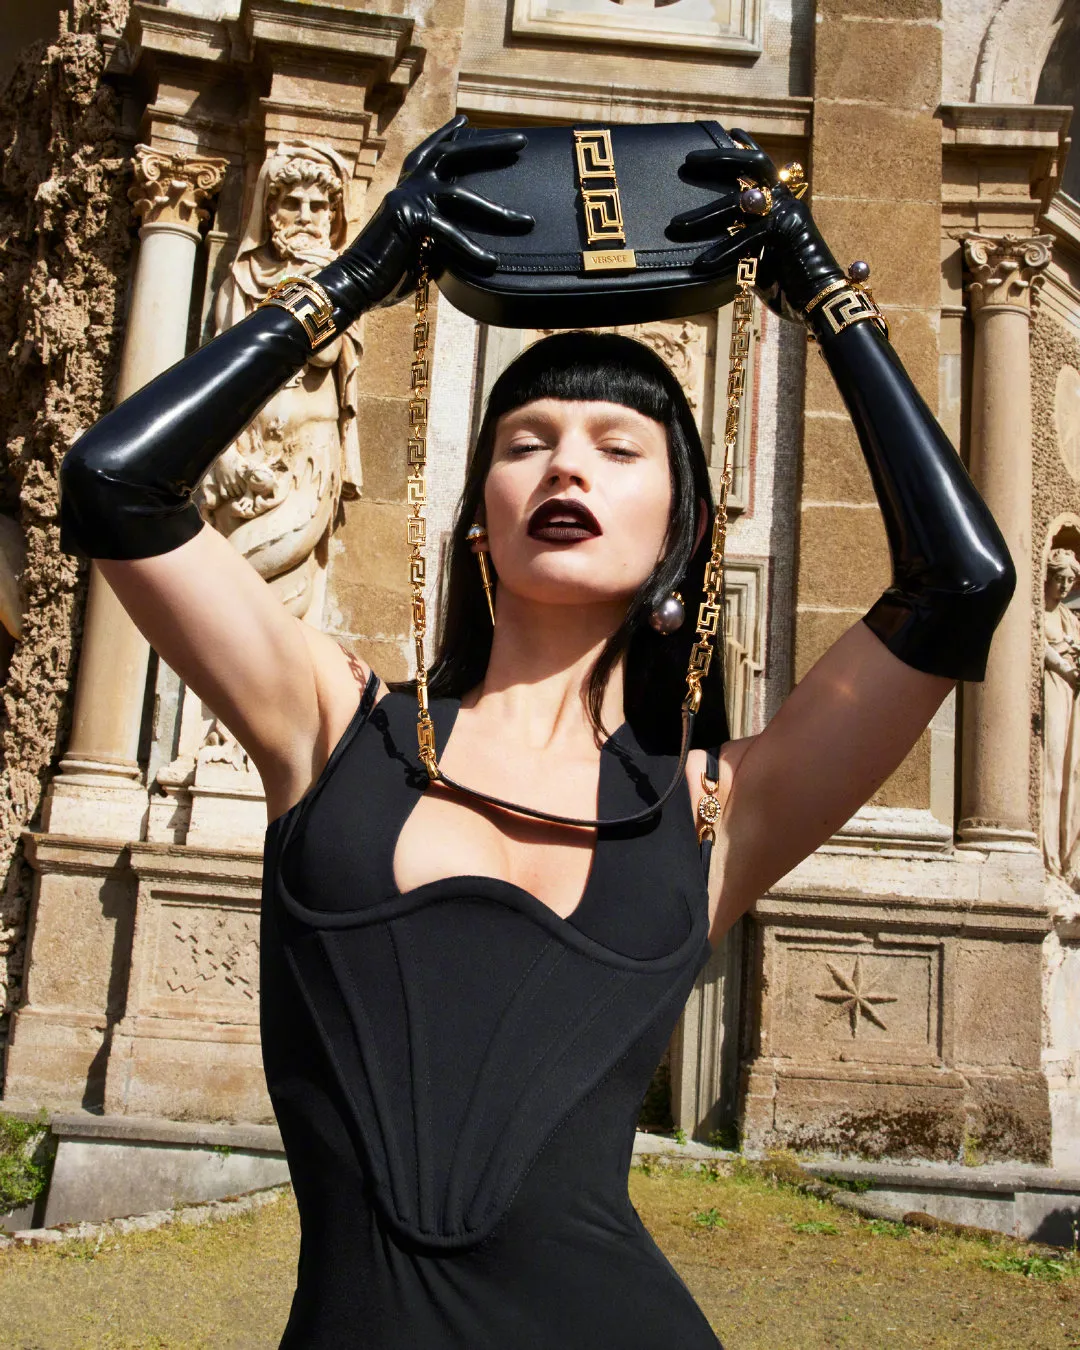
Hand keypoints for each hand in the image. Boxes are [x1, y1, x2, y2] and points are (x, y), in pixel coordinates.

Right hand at [321, 116, 533, 316]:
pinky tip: (491, 263)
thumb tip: (466, 237)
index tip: (467, 122)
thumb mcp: (420, 244)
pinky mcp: (408, 221)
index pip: (432, 152)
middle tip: (521, 141)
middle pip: (453, 155)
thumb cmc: (388, 269)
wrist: (356, 283)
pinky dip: (472, 250)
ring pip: (460, 194)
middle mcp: (409, 186)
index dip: (449, 135)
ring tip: (526, 222)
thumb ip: (440, 231)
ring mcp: (408, 199)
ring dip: (497, 210)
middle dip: (489, 147)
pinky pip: (450, 233)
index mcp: (409, 187)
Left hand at [668, 129, 844, 316]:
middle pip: (752, 164)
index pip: (761, 165)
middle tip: (688, 161)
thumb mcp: (758, 261)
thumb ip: (740, 248)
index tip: (729, 132)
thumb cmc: (789, 285)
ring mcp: (786, 212)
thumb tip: (709, 253)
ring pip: (738, 203)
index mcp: (781, 202)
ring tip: (676, 227)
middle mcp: (784, 200)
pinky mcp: (785, 231)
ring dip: (703, 215)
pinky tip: (701, 265)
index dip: (745, 147)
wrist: (820, 300)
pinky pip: (745, 239)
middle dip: (720, 159)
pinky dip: (722, 253)